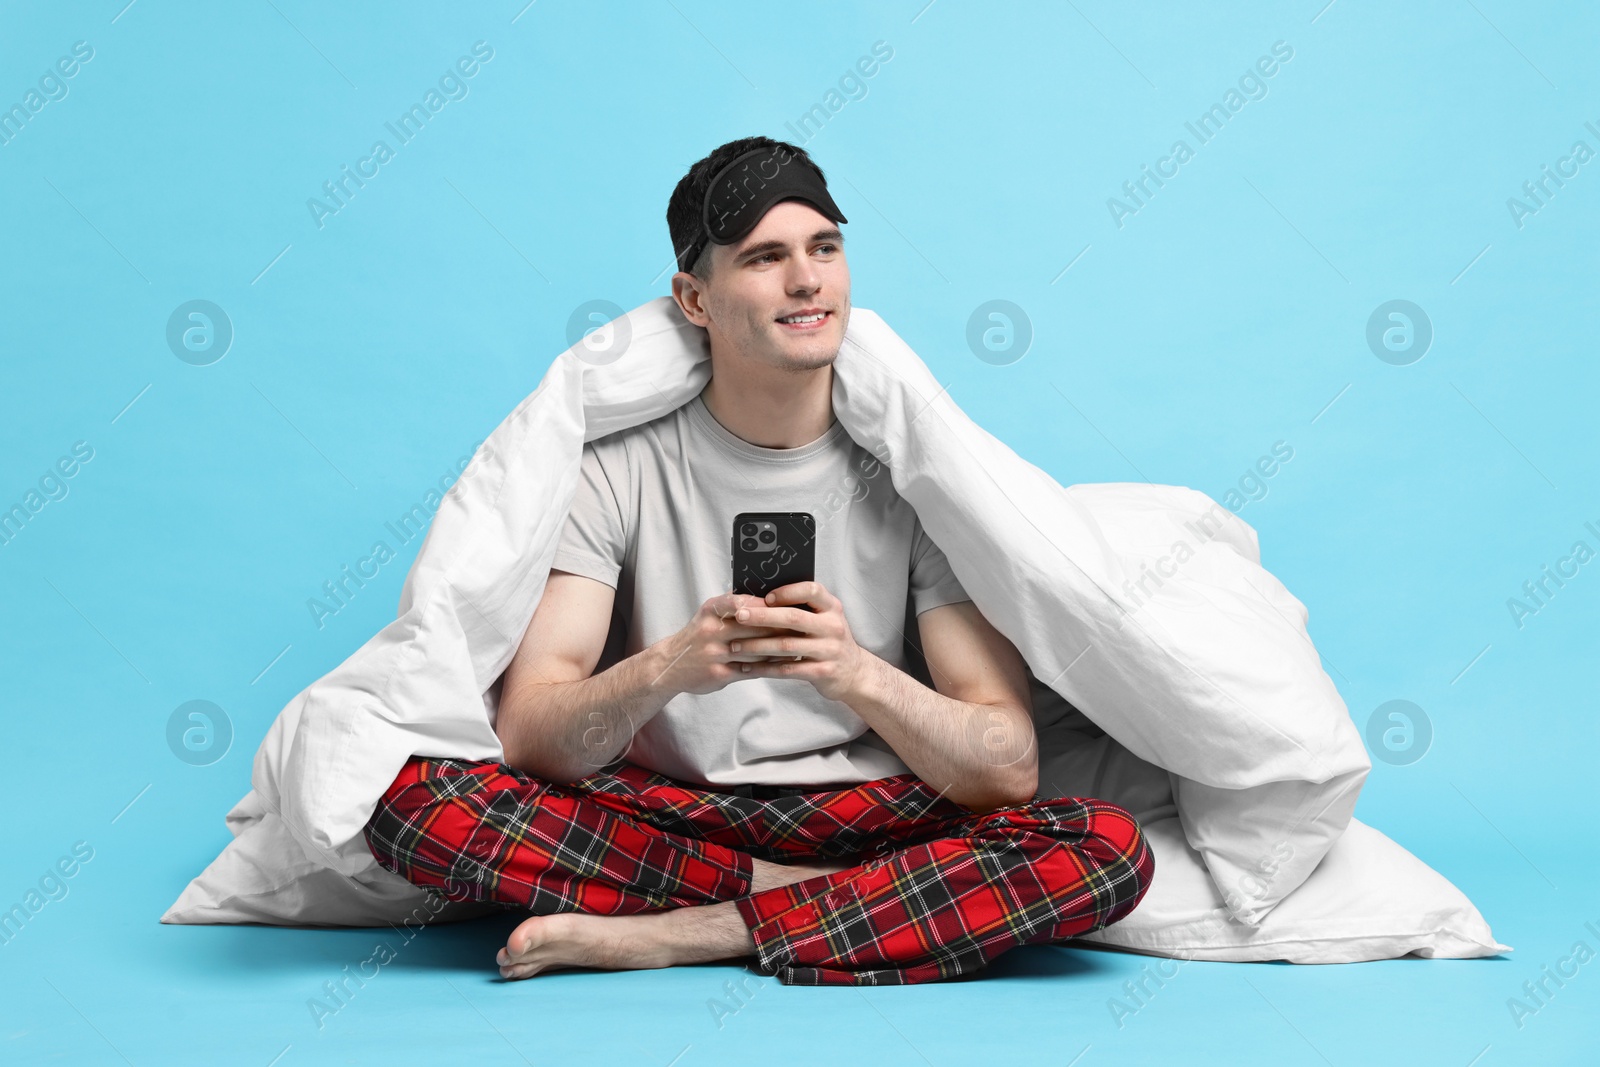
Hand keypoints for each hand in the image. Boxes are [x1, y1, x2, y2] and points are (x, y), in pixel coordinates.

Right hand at [647, 592, 796, 696]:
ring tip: (801, 644)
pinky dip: (770, 666)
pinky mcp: (718, 674)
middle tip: (805, 625)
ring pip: (755, 649)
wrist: (669, 666)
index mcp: (711, 610)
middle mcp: (711, 630)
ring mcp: (714, 653)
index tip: (791, 604)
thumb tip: (770, 596)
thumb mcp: (710, 614)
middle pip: (754, 626)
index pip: (745, 603)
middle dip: (780, 625)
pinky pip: (750, 669)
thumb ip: (735, 605)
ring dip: (780, 648)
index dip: (769, 604)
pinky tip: (785, 663)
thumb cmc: (699, 636)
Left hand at [726, 581, 867, 703]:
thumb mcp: (825, 618)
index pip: (812, 590)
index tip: (765, 597)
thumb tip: (761, 597)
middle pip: (794, 617)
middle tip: (740, 616)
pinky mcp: (822, 672)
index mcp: (832, 607)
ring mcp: (829, 650)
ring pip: (787, 646)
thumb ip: (803, 608)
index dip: (787, 592)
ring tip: (735, 645)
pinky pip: (788, 670)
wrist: (854, 672)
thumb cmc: (829, 640)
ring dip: (757, 646)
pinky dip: (765, 669)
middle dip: (763, 616)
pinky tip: (748, 668)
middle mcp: (833, 626)